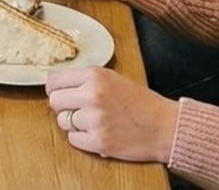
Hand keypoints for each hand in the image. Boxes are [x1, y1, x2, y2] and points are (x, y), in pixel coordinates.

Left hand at [45, 66, 177, 163]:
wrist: (165, 127)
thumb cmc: (141, 102)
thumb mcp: (114, 79)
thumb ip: (87, 80)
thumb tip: (57, 85)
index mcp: (96, 76)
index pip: (54, 80)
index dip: (54, 88)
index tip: (58, 92)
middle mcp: (92, 95)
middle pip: (54, 101)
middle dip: (62, 106)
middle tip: (76, 109)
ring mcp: (95, 120)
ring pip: (62, 121)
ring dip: (73, 123)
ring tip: (92, 121)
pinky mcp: (98, 142)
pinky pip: (73, 139)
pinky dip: (82, 138)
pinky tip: (97, 132)